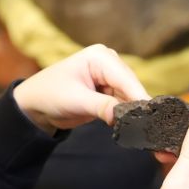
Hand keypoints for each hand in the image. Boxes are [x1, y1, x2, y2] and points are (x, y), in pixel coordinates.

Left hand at [13, 44, 148, 133]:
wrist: (35, 105)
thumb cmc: (49, 95)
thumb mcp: (75, 101)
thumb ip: (102, 106)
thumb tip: (125, 116)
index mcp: (100, 57)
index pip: (126, 78)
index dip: (139, 97)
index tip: (153, 116)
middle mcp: (109, 63)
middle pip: (132, 88)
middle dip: (140, 107)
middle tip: (152, 128)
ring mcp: (111, 77)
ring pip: (131, 98)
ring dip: (136, 114)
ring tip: (146, 131)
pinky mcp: (109, 91)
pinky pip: (124, 104)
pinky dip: (128, 116)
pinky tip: (135, 128)